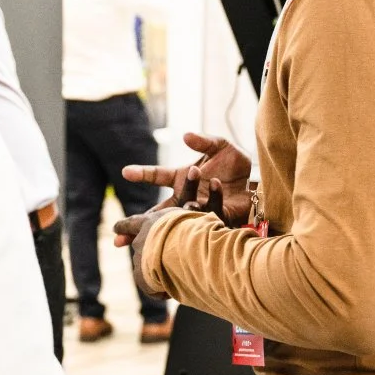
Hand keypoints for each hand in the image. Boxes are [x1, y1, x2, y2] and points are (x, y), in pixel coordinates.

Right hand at [113, 133, 252, 242]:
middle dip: (137, 225)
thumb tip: (186, 135)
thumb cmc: (234, 163)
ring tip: (151, 238)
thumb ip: (203, 142)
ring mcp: (197, 210)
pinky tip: (207, 198)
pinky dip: (206, 208)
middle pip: (157, 212)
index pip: (157, 175)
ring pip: (175, 224)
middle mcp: (185, 196)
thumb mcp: (220, 146)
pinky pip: (206, 218)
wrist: (256, 183)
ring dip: (165, 230)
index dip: (142, 173)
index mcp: (181, 177)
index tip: (125, 172)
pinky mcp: (213, 219)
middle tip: (117, 237)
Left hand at [117, 205, 177, 300]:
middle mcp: (140, 240)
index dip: (123, 226)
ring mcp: (139, 259)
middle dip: (149, 254)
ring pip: (147, 269)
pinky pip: (151, 288)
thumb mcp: (185, 218)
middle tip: (171, 260)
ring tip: (180, 275)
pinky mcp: (141, 278)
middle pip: (141, 248)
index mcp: (149, 222)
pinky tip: (174, 291)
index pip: (132, 223)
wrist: (185, 247)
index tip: (115, 229)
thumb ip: (179, 223)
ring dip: (160, 273)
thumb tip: (185, 230)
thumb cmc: (191, 229)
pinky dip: (161, 291)